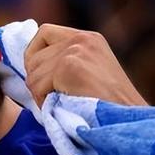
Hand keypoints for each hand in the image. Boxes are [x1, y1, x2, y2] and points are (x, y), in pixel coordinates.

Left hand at [24, 24, 147, 107]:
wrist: (126, 122)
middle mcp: (81, 39)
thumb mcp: (89, 73)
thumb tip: (28, 64)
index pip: (44, 33)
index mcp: (88, 38)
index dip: (34, 55)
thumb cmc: (107, 107)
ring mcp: (75, 50)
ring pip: (32, 74)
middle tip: (51, 98)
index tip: (39, 76)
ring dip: (40, 94)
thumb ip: (64, 61)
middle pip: (33, 56)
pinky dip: (43, 102)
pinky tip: (61, 107)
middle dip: (36, 81)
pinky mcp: (69, 66)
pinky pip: (37, 86)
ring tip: (60, 104)